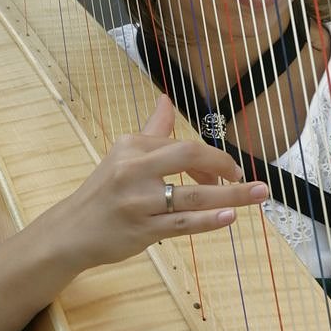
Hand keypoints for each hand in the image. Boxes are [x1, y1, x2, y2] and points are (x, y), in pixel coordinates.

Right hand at [46, 95, 268, 271]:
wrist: (70, 231)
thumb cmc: (104, 192)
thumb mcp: (122, 156)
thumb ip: (151, 130)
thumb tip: (166, 99)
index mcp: (131, 146)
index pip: (182, 144)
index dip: (212, 158)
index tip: (225, 173)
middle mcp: (133, 170)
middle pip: (188, 156)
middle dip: (224, 164)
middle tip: (245, 177)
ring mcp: (138, 202)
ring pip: (193, 195)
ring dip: (232, 195)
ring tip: (259, 194)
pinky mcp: (142, 230)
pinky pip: (183, 224)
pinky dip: (209, 220)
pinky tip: (230, 217)